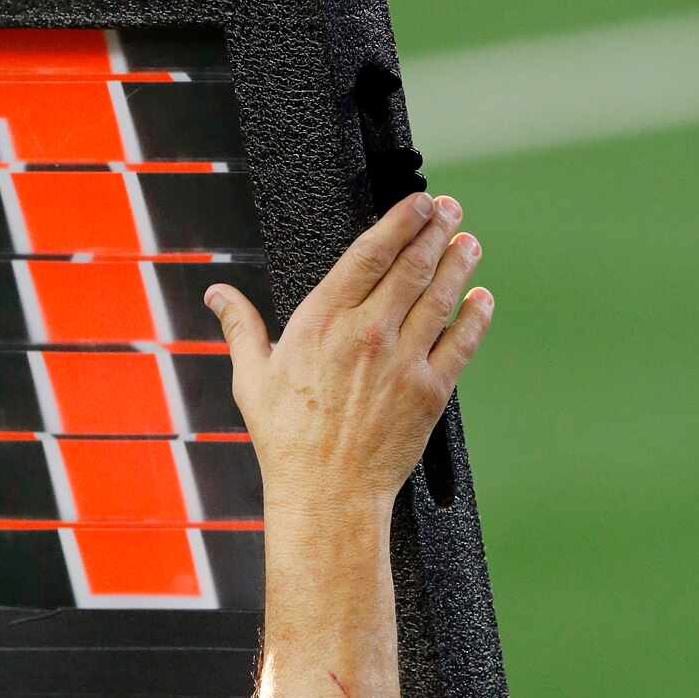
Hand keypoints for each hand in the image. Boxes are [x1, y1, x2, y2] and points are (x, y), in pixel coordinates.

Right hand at [203, 191, 492, 508]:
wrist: (326, 495)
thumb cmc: (286, 441)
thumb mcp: (251, 380)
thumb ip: (240, 328)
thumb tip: (217, 295)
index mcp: (324, 321)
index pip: (370, 252)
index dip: (400, 220)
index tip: (417, 203)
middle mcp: (368, 333)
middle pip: (412, 265)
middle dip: (437, 230)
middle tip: (449, 210)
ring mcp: (403, 360)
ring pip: (441, 296)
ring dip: (459, 263)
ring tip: (469, 242)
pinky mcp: (430, 391)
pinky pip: (462, 343)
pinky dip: (476, 316)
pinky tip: (482, 299)